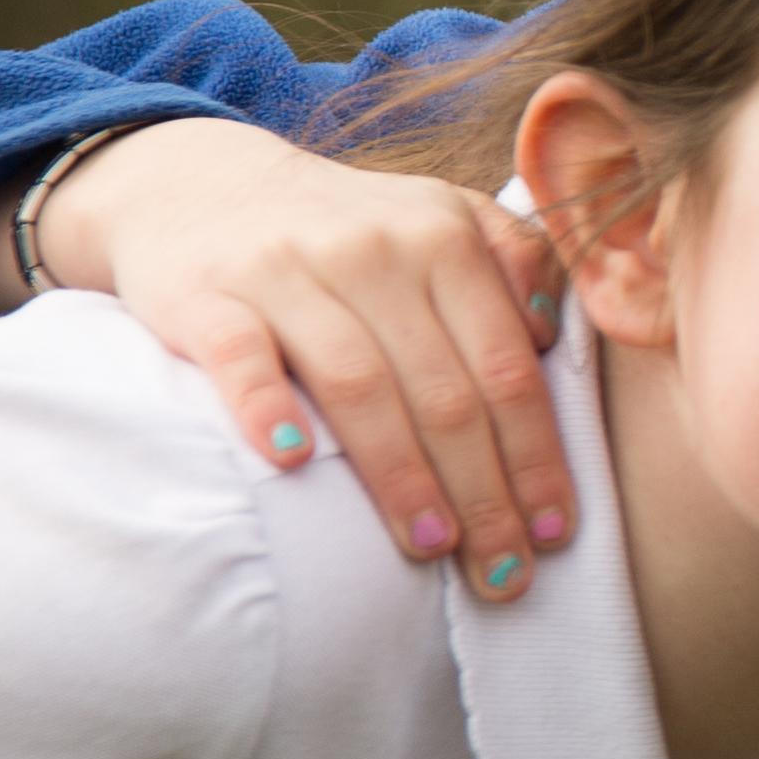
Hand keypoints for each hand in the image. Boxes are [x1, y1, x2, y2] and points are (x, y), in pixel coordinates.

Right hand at [31, 121, 570, 590]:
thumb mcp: (441, 217)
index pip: (506, 367)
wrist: (202, 188)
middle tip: (503, 570)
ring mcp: (287, 271)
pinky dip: (268, 409)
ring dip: (401, 474)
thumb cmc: (348, 230)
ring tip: (432, 544)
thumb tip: (553, 333)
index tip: (555, 532)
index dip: (537, 455)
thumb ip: (514, 259)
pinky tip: (295, 465)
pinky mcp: (206, 296)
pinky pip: (241, 357)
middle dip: (484, 491)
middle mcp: (374, 250)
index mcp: (445, 238)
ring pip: (359, 383)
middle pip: (444, 390)